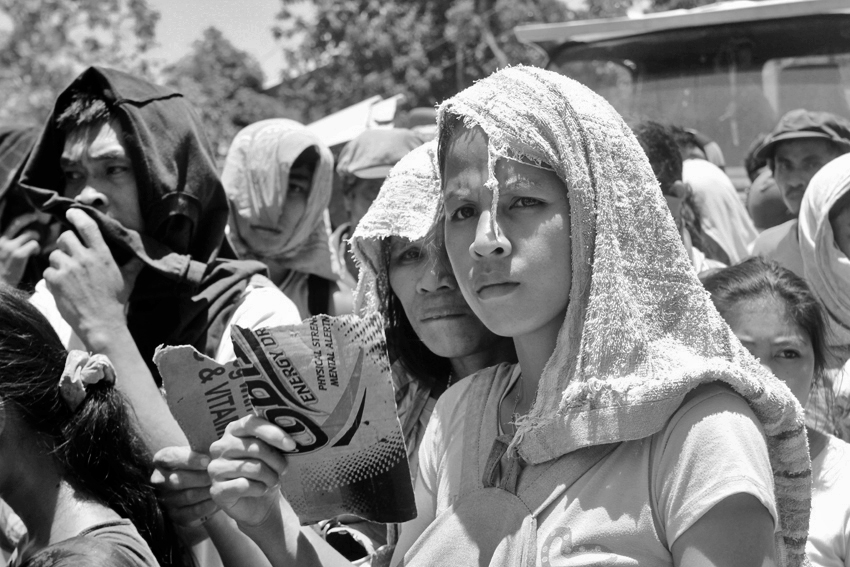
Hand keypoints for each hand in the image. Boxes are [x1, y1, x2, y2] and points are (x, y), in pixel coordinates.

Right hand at [0, 212, 42, 285]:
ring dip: (38, 237)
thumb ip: (11, 242)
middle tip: (39, 216)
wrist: (0, 288)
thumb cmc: (4, 271)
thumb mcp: (2, 253)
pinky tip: (37, 253)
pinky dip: (38, 247)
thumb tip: (27, 233)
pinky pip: (34, 244)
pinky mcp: (18, 255)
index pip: (4, 219)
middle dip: (30, 217)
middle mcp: (1, 240)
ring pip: (30, 233)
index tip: (18, 205)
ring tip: (38, 243)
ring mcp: (9, 247)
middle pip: (18, 222)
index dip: (11, 211)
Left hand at [43, 209, 142, 347]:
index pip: (87, 226)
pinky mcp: (55, 281)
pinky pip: (48, 271)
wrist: (101, 323)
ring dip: (59, 262)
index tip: (71, 212)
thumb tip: (141, 256)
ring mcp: (67, 269)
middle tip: (69, 251)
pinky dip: (53, 278)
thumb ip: (132, 264)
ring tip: (67, 273)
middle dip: (65, 243)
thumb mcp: (128, 280)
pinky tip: (63, 286)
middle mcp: (83, 258)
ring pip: (54, 255)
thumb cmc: (115, 301)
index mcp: (102, 255)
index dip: (77, 216)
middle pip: (65, 237)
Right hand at [151, 446, 218, 526]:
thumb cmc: (204, 462)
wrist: (207, 484)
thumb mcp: (202, 450)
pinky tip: (218, 501)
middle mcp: (159, 481)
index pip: (168, 457)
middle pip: (176, 480)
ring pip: (185, 497)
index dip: (188, 459)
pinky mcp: (176, 516)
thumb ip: (204, 446)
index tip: (207, 460)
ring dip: (206, 491)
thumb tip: (215, 445)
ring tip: (221, 486)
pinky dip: (206, 507)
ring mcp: (165, 500)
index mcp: (162, 460)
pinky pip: (190, 513)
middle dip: (200, 477)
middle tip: (218, 475)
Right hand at [208, 415, 295, 529]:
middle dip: (276, 461)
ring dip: (270, 477)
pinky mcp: (216, 490)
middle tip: (284, 470)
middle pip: (255, 448)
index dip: (273, 432)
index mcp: (233, 430)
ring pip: (252, 468)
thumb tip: (291, 438)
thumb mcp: (274, 452)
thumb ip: (277, 440)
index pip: (251, 423)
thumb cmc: (267, 471)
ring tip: (273, 481)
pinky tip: (261, 490)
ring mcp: (215, 468)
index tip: (291, 445)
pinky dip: (259, 489)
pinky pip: (244, 486)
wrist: (259, 503)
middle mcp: (220, 447)